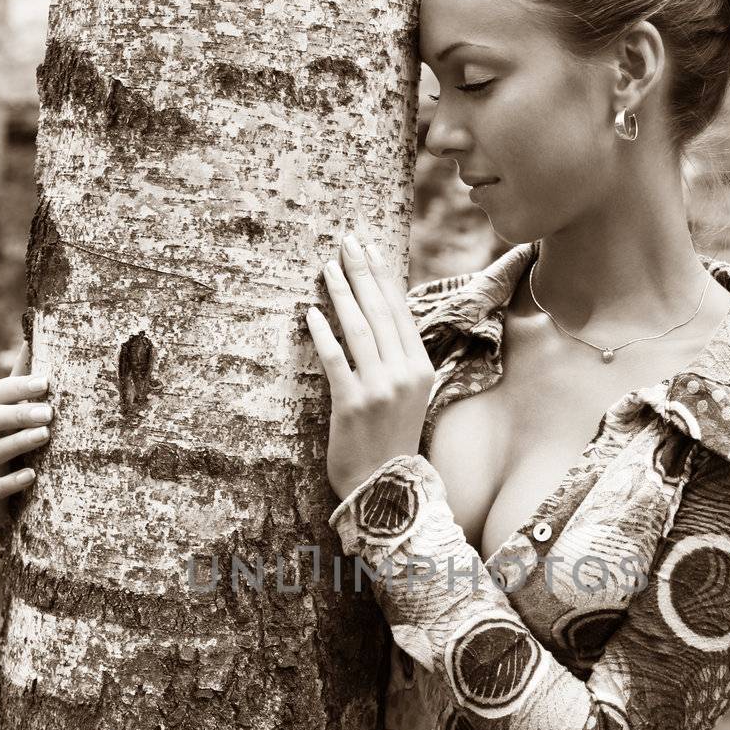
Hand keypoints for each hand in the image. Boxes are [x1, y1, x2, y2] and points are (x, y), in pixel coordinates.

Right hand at [0, 341, 51, 524]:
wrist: (13, 490)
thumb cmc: (25, 440)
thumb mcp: (28, 410)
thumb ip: (29, 379)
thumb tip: (33, 334)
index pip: (0, 392)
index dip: (20, 386)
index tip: (47, 382)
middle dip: (18, 413)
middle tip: (49, 412)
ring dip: (18, 442)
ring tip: (45, 436)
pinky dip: (12, 481)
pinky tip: (32, 475)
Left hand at [306, 233, 434, 501]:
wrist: (385, 488)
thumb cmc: (390, 440)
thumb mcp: (407, 395)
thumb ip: (398, 359)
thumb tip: (380, 320)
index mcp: (419, 367)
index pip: (399, 310)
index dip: (383, 275)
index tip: (369, 247)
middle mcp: (404, 373)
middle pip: (380, 311)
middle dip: (362, 272)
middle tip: (347, 241)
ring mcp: (379, 388)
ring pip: (358, 329)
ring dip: (341, 294)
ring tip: (326, 268)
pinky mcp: (353, 404)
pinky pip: (335, 360)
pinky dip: (323, 334)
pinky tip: (310, 312)